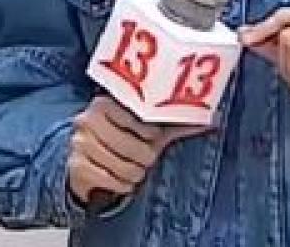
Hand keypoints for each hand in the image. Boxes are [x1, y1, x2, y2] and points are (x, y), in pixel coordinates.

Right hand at [67, 94, 209, 205]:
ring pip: (126, 168)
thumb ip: (174, 125)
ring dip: (133, 174)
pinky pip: (113, 181)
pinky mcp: (77, 166)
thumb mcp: (144, 131)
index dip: (150, 137)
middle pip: (137, 149)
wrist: (83, 162)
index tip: (148, 138)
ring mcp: (80, 144)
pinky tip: (118, 177)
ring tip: (129, 167)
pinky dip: (121, 185)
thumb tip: (212, 120)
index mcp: (105, 105)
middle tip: (140, 156)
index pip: (142, 124)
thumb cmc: (119, 142)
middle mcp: (88, 120)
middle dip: (144, 159)